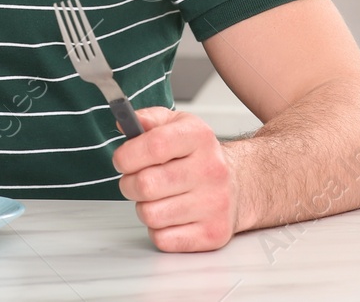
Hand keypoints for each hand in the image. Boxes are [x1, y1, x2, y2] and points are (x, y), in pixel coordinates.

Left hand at [111, 106, 237, 251]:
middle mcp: (211, 170)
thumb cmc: (199, 155)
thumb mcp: (178, 125)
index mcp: (199, 137)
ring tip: (156, 198)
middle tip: (136, 181)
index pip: (155, 145)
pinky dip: (158, 230)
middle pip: (146, 184)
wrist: (238, 184)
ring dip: (144, 207)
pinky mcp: (214, 233)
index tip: (121, 160)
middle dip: (129, 184)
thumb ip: (149, 119)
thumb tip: (125, 122)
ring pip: (150, 214)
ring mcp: (215, 204)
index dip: (127, 155)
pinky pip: (162, 239)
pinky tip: (169, 216)